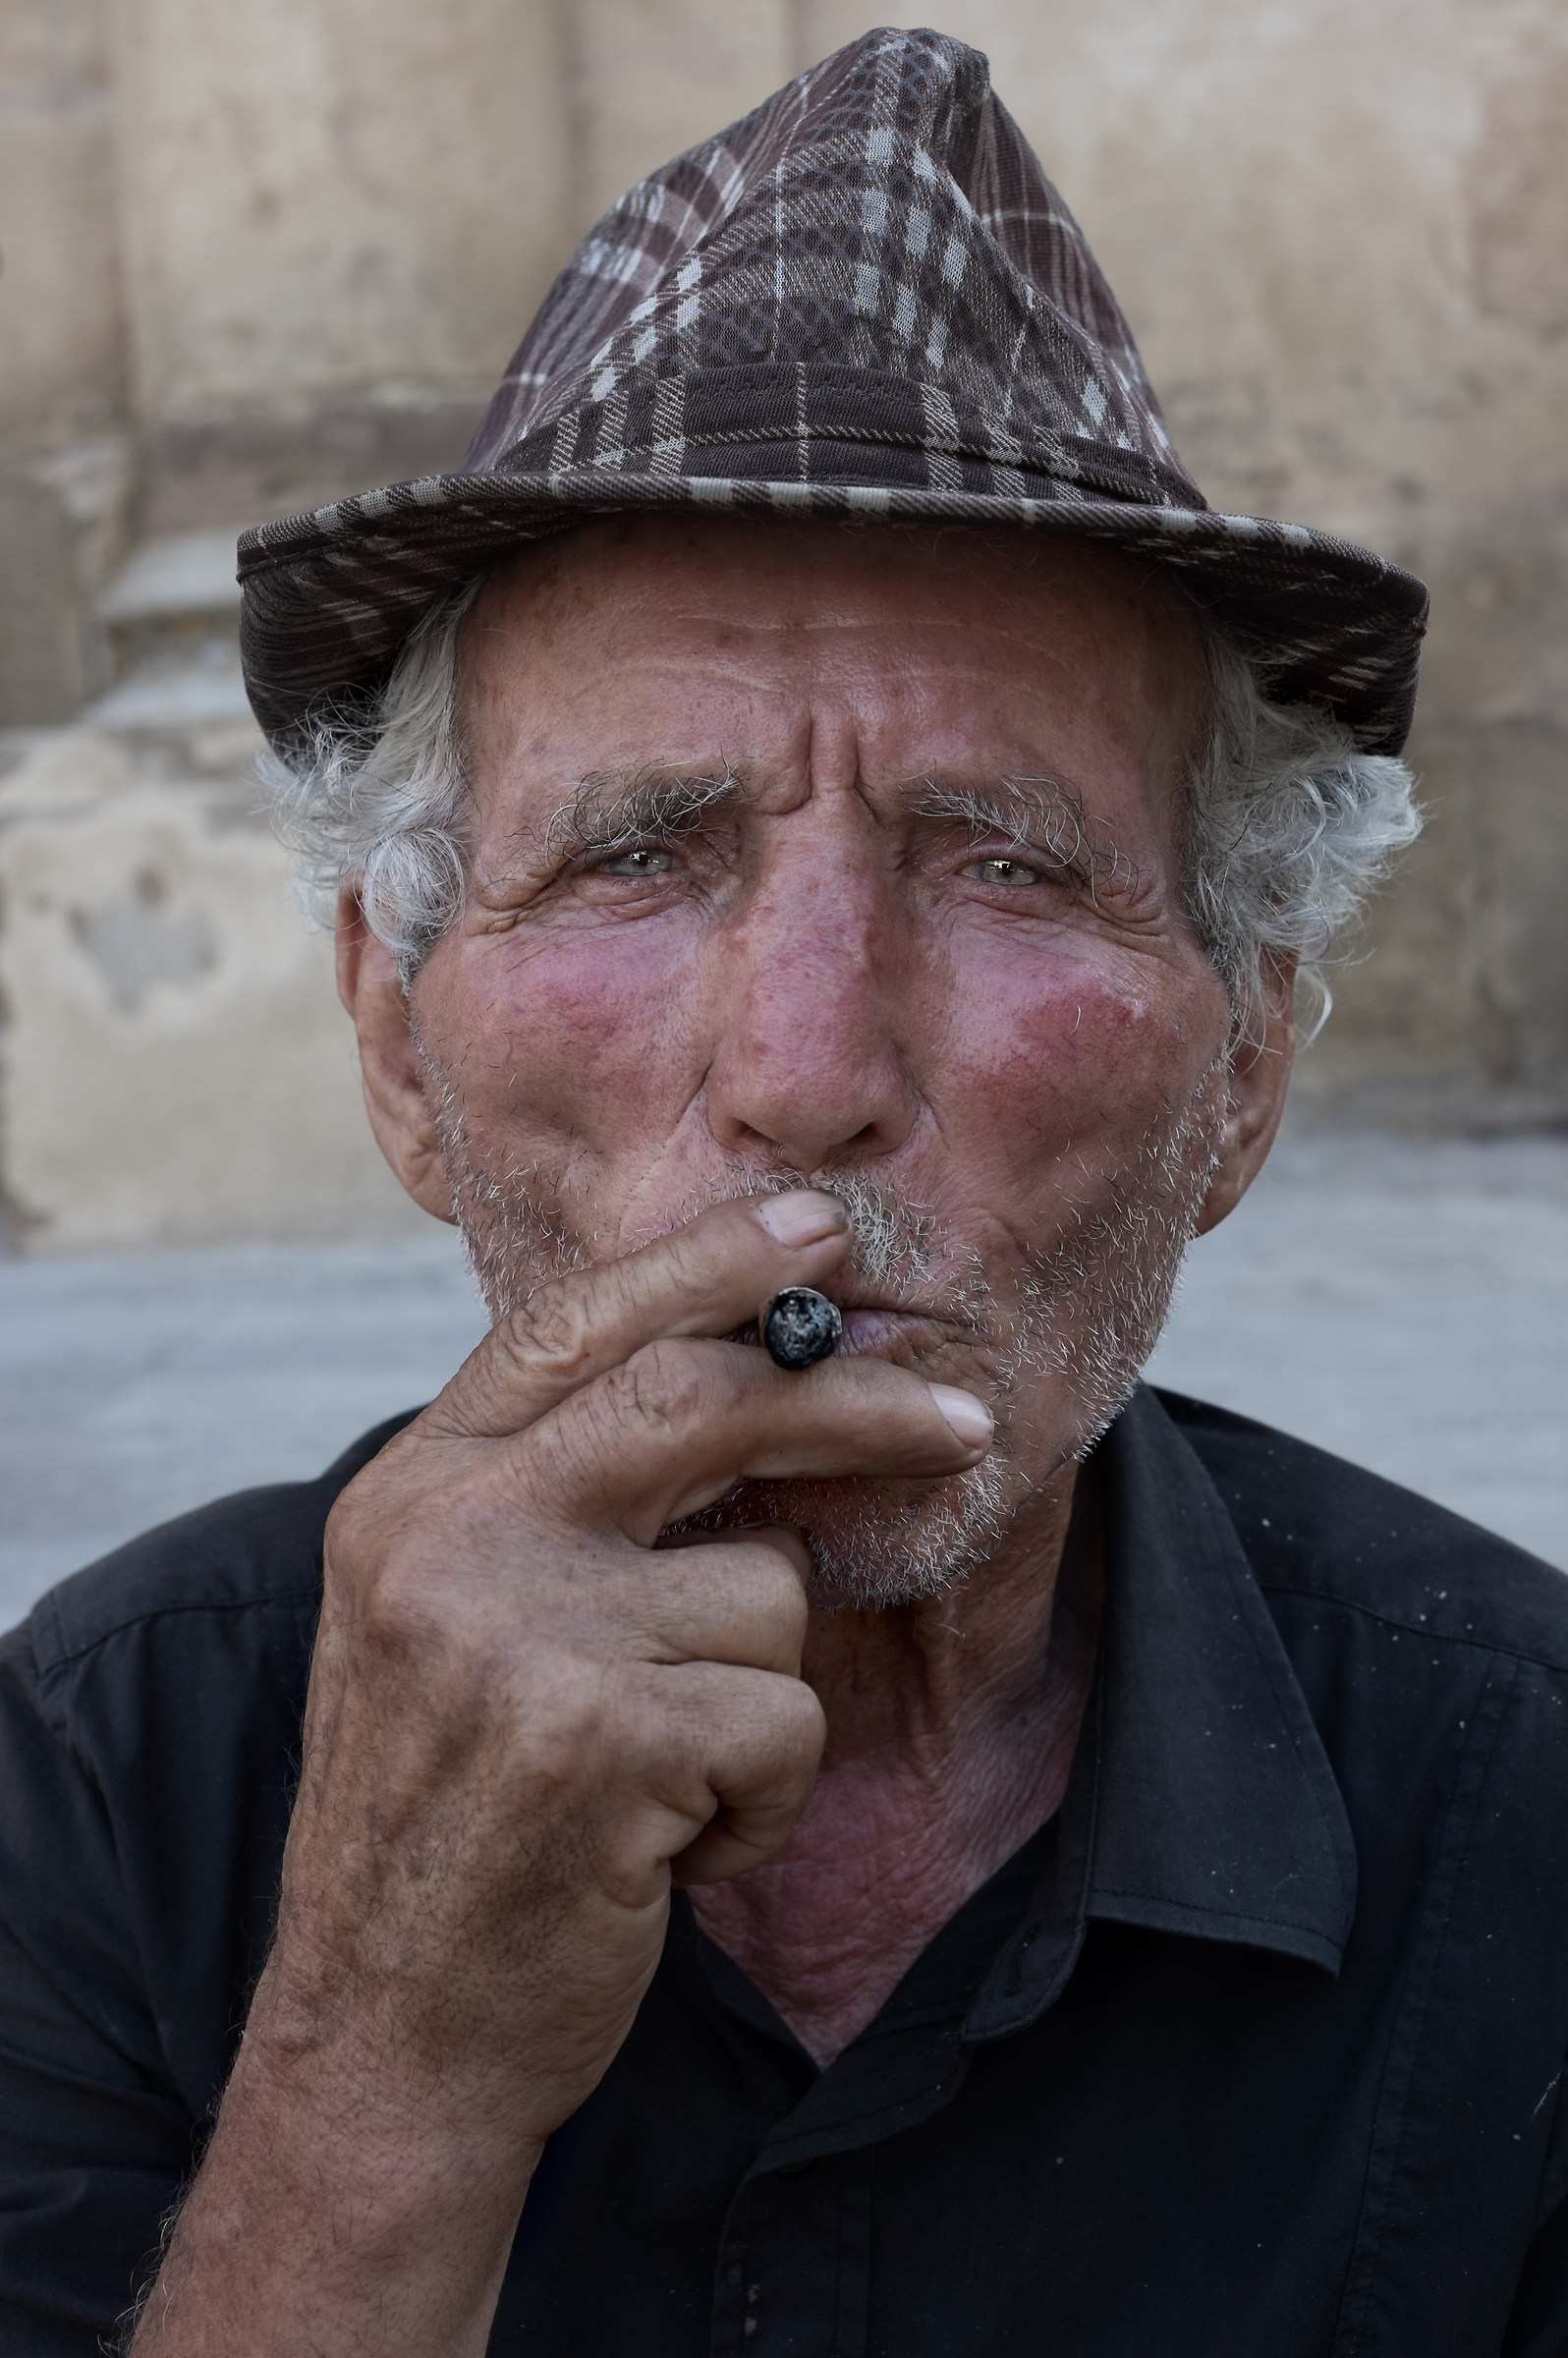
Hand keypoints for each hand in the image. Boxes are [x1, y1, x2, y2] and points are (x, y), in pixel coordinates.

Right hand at [133, 1190, 990, 2354]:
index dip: (709, 1263)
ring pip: (767, 1590)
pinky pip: (783, 1718)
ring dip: (759, 1696)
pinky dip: (764, 1794)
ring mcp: (517, 1631)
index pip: (576, 1326)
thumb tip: (737, 1373)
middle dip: (853, 1400)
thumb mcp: (445, 1620)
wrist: (388, 2028)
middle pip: (698, 1399)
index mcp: (411, 1490)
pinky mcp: (598, 1739)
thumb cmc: (449, 1815)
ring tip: (669, 1775)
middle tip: (964, 1414)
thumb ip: (551, 1497)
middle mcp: (449, 1537)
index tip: (817, 1227)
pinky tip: (671, 1845)